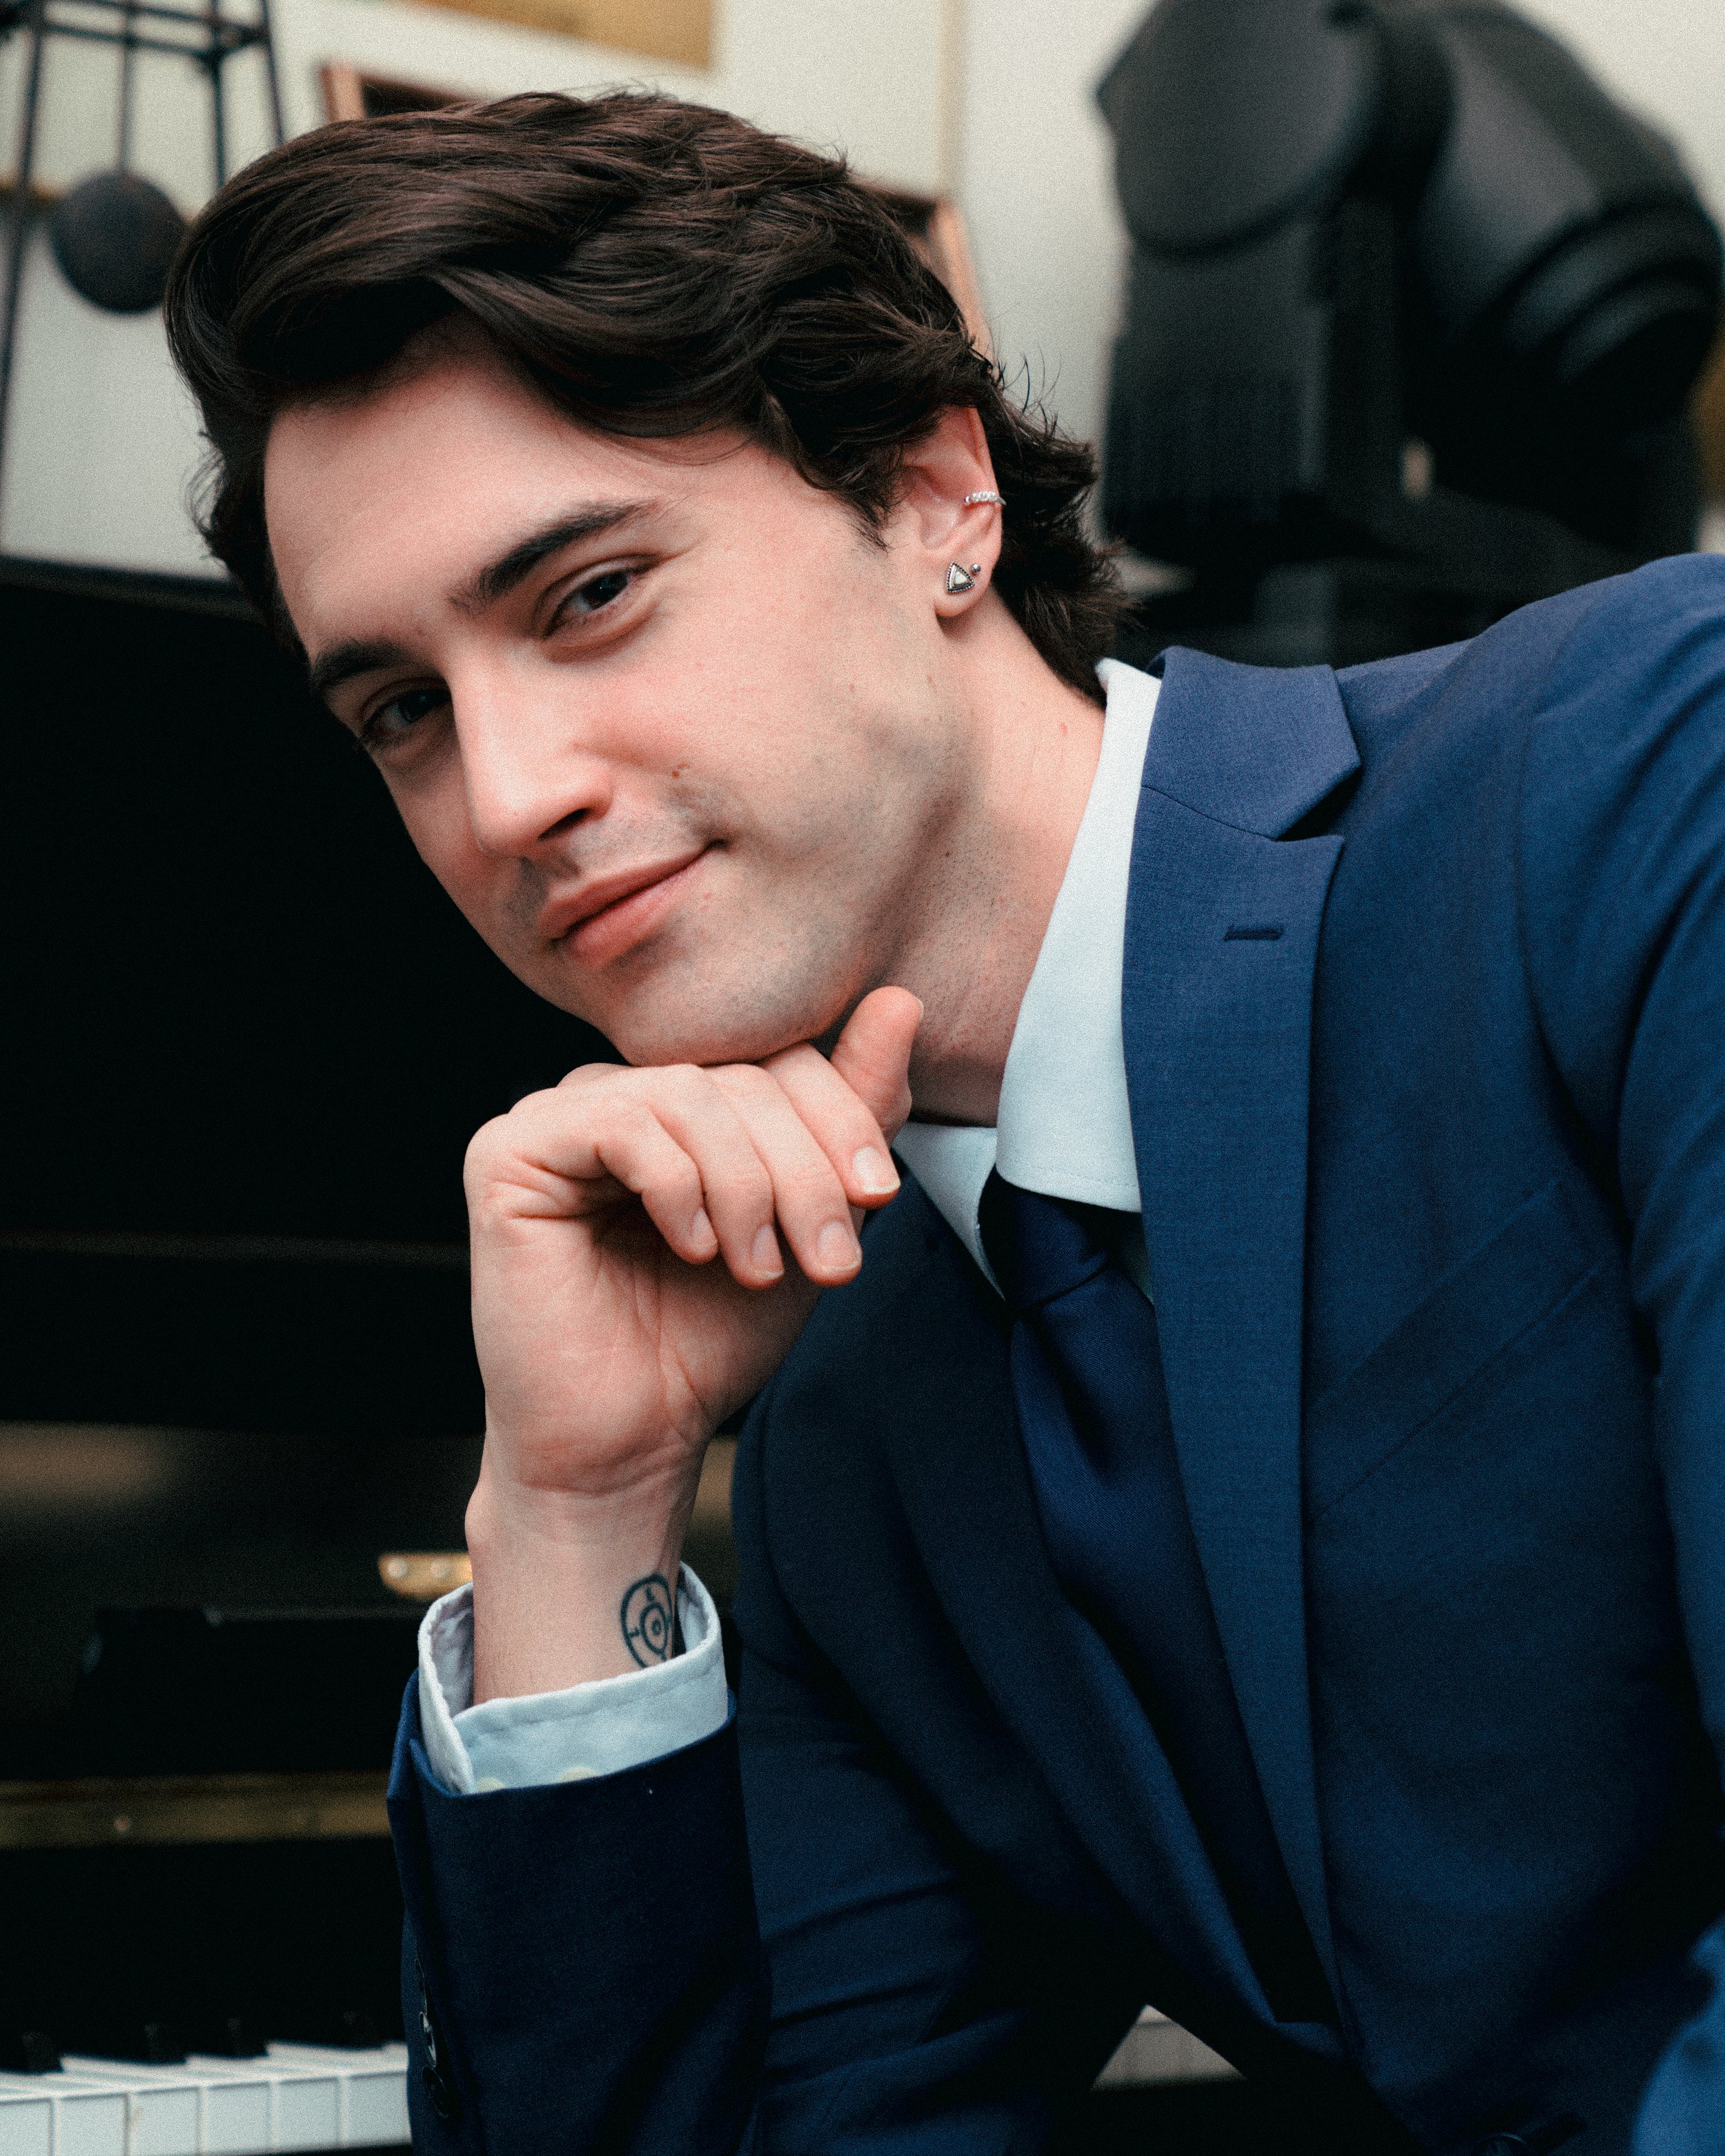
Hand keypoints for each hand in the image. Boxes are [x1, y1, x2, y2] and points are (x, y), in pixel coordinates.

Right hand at [462, 987, 919, 1696]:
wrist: (629, 1440)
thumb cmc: (709, 1335)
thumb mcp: (810, 1219)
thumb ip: (853, 1114)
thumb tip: (900, 1000)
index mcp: (684, 1101)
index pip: (777, 1059)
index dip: (841, 1117)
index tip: (878, 1198)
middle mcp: (618, 1094)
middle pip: (739, 1075)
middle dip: (803, 1168)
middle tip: (829, 1259)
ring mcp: (557, 1116)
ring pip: (688, 1095)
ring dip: (747, 1185)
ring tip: (758, 1267)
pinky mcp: (510, 1153)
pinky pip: (619, 1124)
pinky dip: (677, 1185)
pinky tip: (694, 1247)